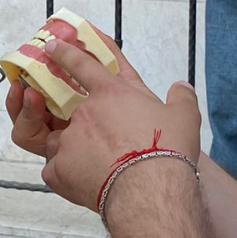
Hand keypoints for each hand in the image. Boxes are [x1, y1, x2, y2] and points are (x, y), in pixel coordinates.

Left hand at [13, 32, 201, 212]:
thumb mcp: (184, 117)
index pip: (82, 64)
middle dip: (80, 122)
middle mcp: (83, 113)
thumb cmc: (167, 151)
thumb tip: (182, 88)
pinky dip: (67, 176)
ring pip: (60, 141)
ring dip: (73, 149)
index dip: (66, 52)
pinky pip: (55, 170)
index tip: (51, 46)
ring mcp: (67, 141)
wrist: (150, 191)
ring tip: (99, 166)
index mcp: (110, 93)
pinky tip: (87, 183)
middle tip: (103, 142)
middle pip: (71, 111)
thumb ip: (181, 98)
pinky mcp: (59, 170)